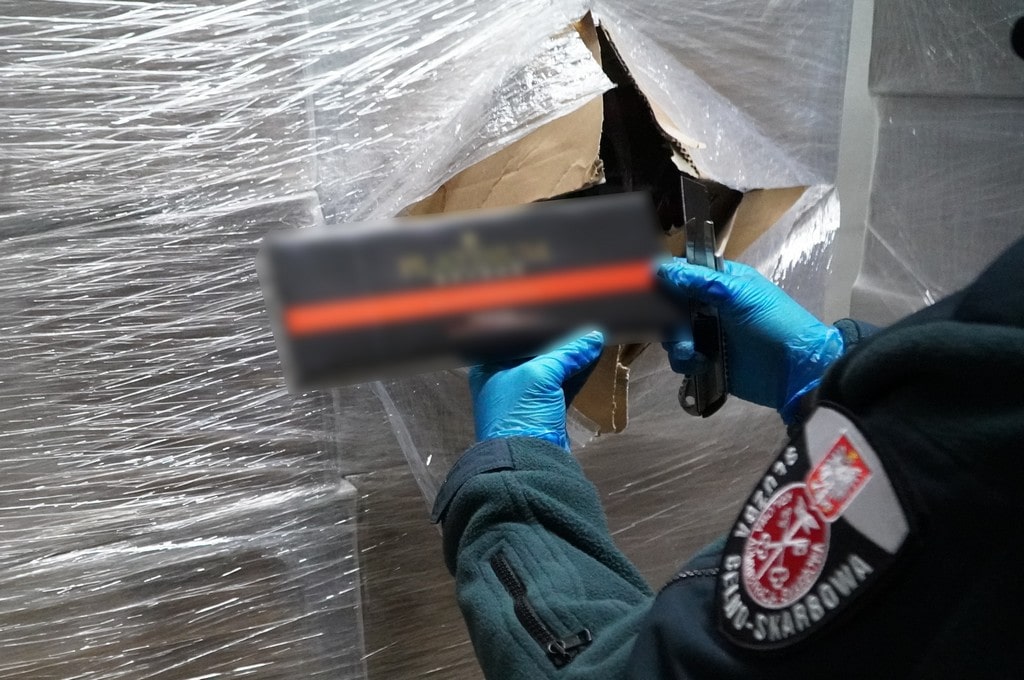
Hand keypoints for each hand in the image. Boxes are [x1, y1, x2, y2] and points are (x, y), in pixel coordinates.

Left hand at [469, 331, 603, 450]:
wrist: (526, 463)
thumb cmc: (519, 414)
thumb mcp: (541, 375)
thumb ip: (567, 353)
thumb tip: (593, 337)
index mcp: (489, 367)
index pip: (511, 335)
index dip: (533, 322)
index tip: (555, 310)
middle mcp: (503, 379)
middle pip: (533, 350)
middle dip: (556, 337)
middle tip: (577, 319)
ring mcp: (524, 396)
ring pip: (549, 366)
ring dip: (569, 354)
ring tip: (590, 335)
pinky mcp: (543, 410)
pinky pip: (560, 383)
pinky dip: (574, 371)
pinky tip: (591, 357)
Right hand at [657, 259, 842, 417]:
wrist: (797, 371)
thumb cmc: (776, 324)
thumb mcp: (740, 296)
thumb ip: (701, 281)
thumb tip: (660, 268)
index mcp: (722, 283)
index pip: (685, 273)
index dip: (665, 278)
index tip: (645, 286)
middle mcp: (712, 306)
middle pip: (672, 305)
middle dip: (668, 317)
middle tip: (675, 328)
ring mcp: (709, 334)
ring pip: (674, 333)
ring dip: (676, 342)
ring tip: (692, 352)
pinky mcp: (708, 360)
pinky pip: (682, 358)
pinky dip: (685, 361)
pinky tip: (700, 364)